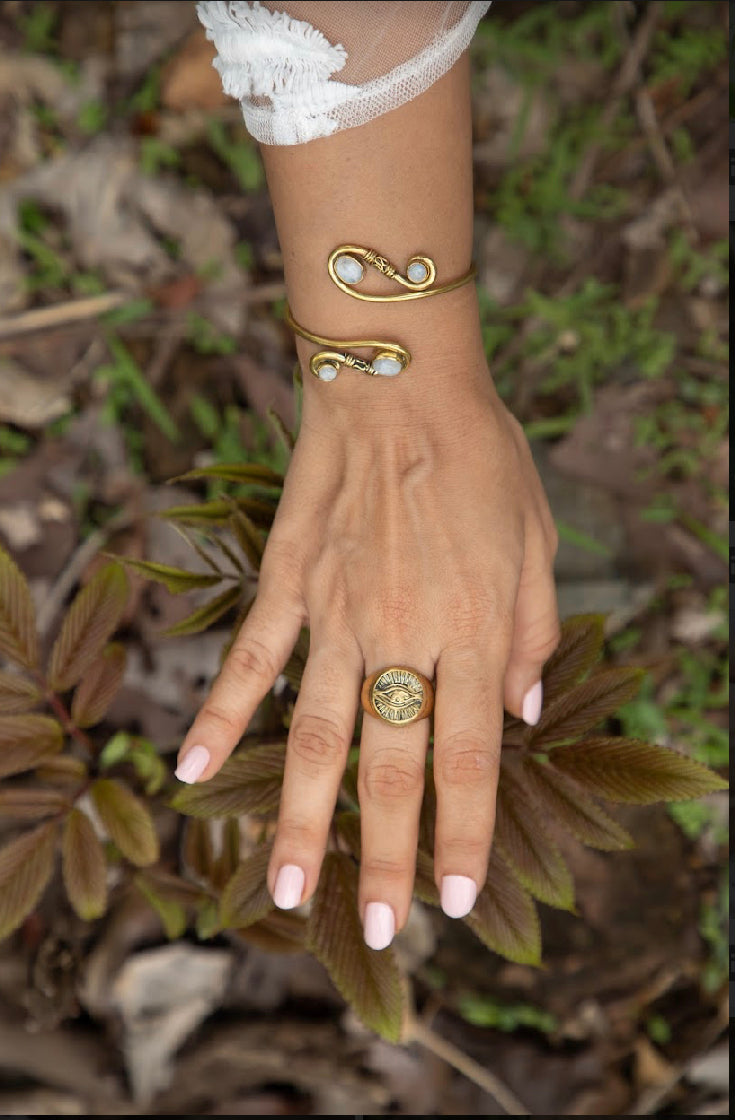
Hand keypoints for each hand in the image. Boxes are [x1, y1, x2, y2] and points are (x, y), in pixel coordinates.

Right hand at [175, 351, 559, 948]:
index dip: (464, 832)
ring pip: (316, 733)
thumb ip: (537, 631)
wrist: (399, 381)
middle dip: (386, 856)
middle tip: (379, 929)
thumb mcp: (539, 539)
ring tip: (284, 891)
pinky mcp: (287, 583)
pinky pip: (250, 659)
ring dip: (299, 818)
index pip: (472, 755)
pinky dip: (222, 715)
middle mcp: (403, 633)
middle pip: (392, 766)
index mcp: (476, 627)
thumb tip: (525, 711)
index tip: (452, 897)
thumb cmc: (481, 457)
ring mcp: (336, 611)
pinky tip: (191, 770)